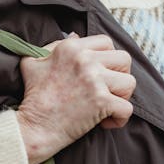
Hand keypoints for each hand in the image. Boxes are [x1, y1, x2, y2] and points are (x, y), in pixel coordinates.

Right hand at [16, 34, 135, 163]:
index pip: (106, 42)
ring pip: (130, 83)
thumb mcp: (33, 62)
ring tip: (108, 105)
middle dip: (120, 75)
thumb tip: (75, 35)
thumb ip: (53, 46)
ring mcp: (95, 81)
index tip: (100, 73)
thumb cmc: (32, 96)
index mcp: (71, 48)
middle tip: (108, 90)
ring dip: (122, 96)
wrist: (33, 127)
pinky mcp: (102, 102)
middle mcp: (85, 60)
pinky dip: (120, 118)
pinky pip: (127, 108)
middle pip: (124, 59)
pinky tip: (105, 122)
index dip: (107, 58)